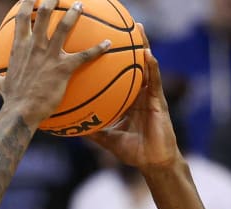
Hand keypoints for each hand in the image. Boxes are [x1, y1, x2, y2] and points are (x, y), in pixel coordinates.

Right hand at [0, 0, 110, 126]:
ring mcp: (49, 55)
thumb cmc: (12, 100)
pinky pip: (84, 55)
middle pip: (44, 14)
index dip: (27, 3)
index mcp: (19, 47)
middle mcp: (34, 46)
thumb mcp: (1, 85)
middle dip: (51, 0)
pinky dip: (98, 49)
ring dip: (74, 13)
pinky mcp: (63, 68)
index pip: (22, 18)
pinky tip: (108, 44)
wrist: (21, 112)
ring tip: (80, 5)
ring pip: (64, 26)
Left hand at [88, 24, 180, 171]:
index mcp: (128, 100)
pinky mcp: (159, 101)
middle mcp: (139, 94)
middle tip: (122, 24)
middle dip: (129, 44)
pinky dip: (152, 67)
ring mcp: (150, 96)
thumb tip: (72, 127)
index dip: (113, 60)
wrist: (153, 162)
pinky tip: (148, 55)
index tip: (102, 43)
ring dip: (143, 46)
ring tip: (138, 29)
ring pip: (147, 66)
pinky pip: (155, 81)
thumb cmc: (134, 151)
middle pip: (133, 64)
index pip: (120, 75)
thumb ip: (93, 131)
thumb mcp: (107, 139)